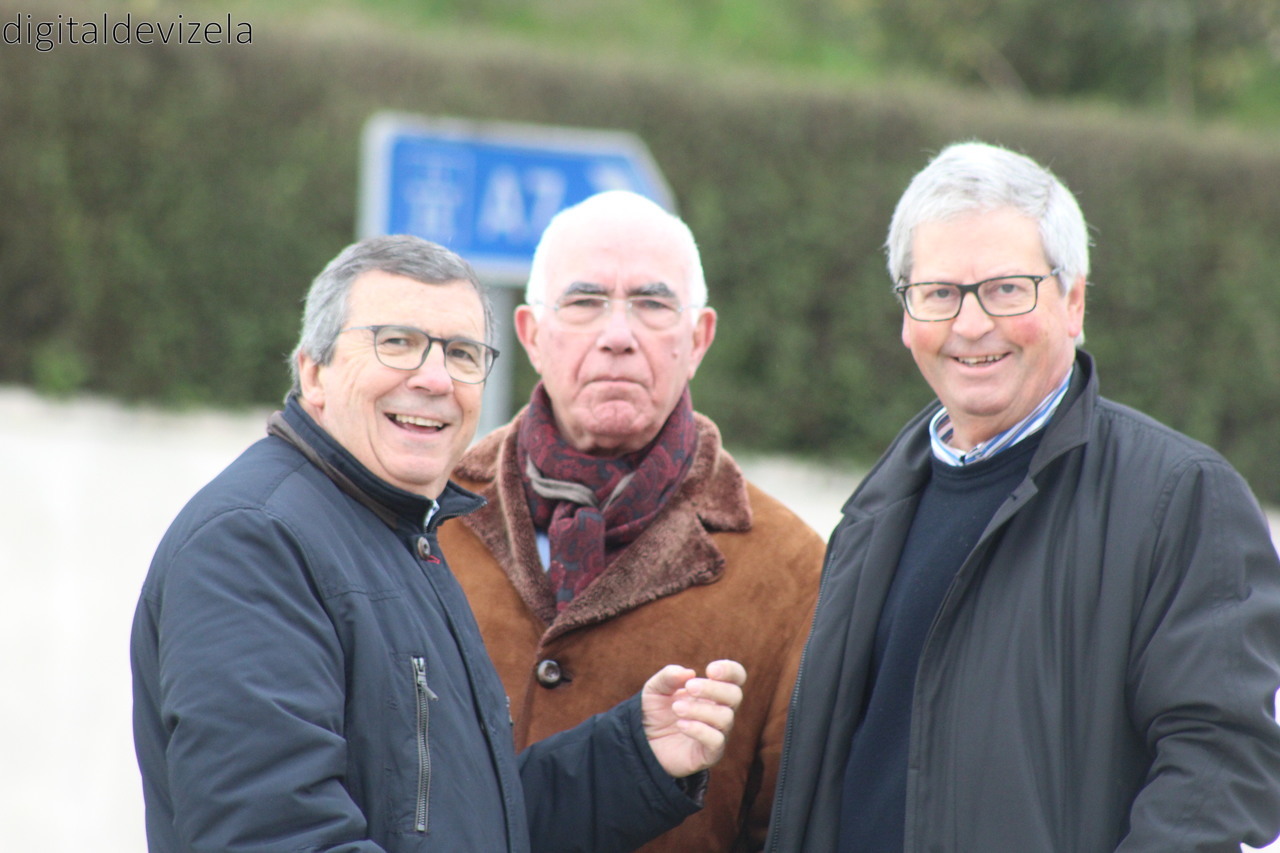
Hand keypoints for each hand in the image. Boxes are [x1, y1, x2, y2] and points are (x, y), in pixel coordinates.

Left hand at [640, 659, 746, 778]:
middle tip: (689, 687)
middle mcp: (721, 710)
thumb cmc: (656, 712)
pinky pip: (716, 740)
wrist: (645, 743)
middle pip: (735, 695)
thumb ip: (668, 677)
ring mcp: (718, 732)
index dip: (730, 670)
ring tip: (676, 708)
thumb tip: (688, 673)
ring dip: (700, 709)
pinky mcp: (710, 753)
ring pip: (725, 717)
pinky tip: (681, 724)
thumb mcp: (655, 689)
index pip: (736, 677)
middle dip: (713, 688)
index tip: (710, 670)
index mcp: (713, 690)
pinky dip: (699, 730)